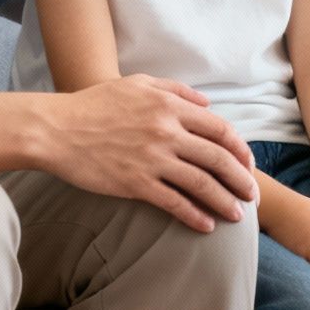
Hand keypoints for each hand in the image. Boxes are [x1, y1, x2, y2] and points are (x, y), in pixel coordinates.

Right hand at [35, 75, 257, 232]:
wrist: (57, 130)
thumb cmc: (95, 104)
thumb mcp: (138, 84)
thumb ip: (176, 90)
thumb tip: (207, 104)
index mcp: (170, 107)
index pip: (220, 129)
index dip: (240, 149)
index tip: (249, 164)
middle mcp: (167, 132)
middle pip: (218, 158)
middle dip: (241, 180)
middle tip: (253, 195)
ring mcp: (152, 159)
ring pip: (201, 183)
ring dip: (225, 201)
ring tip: (237, 215)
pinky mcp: (135, 184)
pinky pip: (174, 202)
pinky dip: (194, 215)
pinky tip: (206, 225)